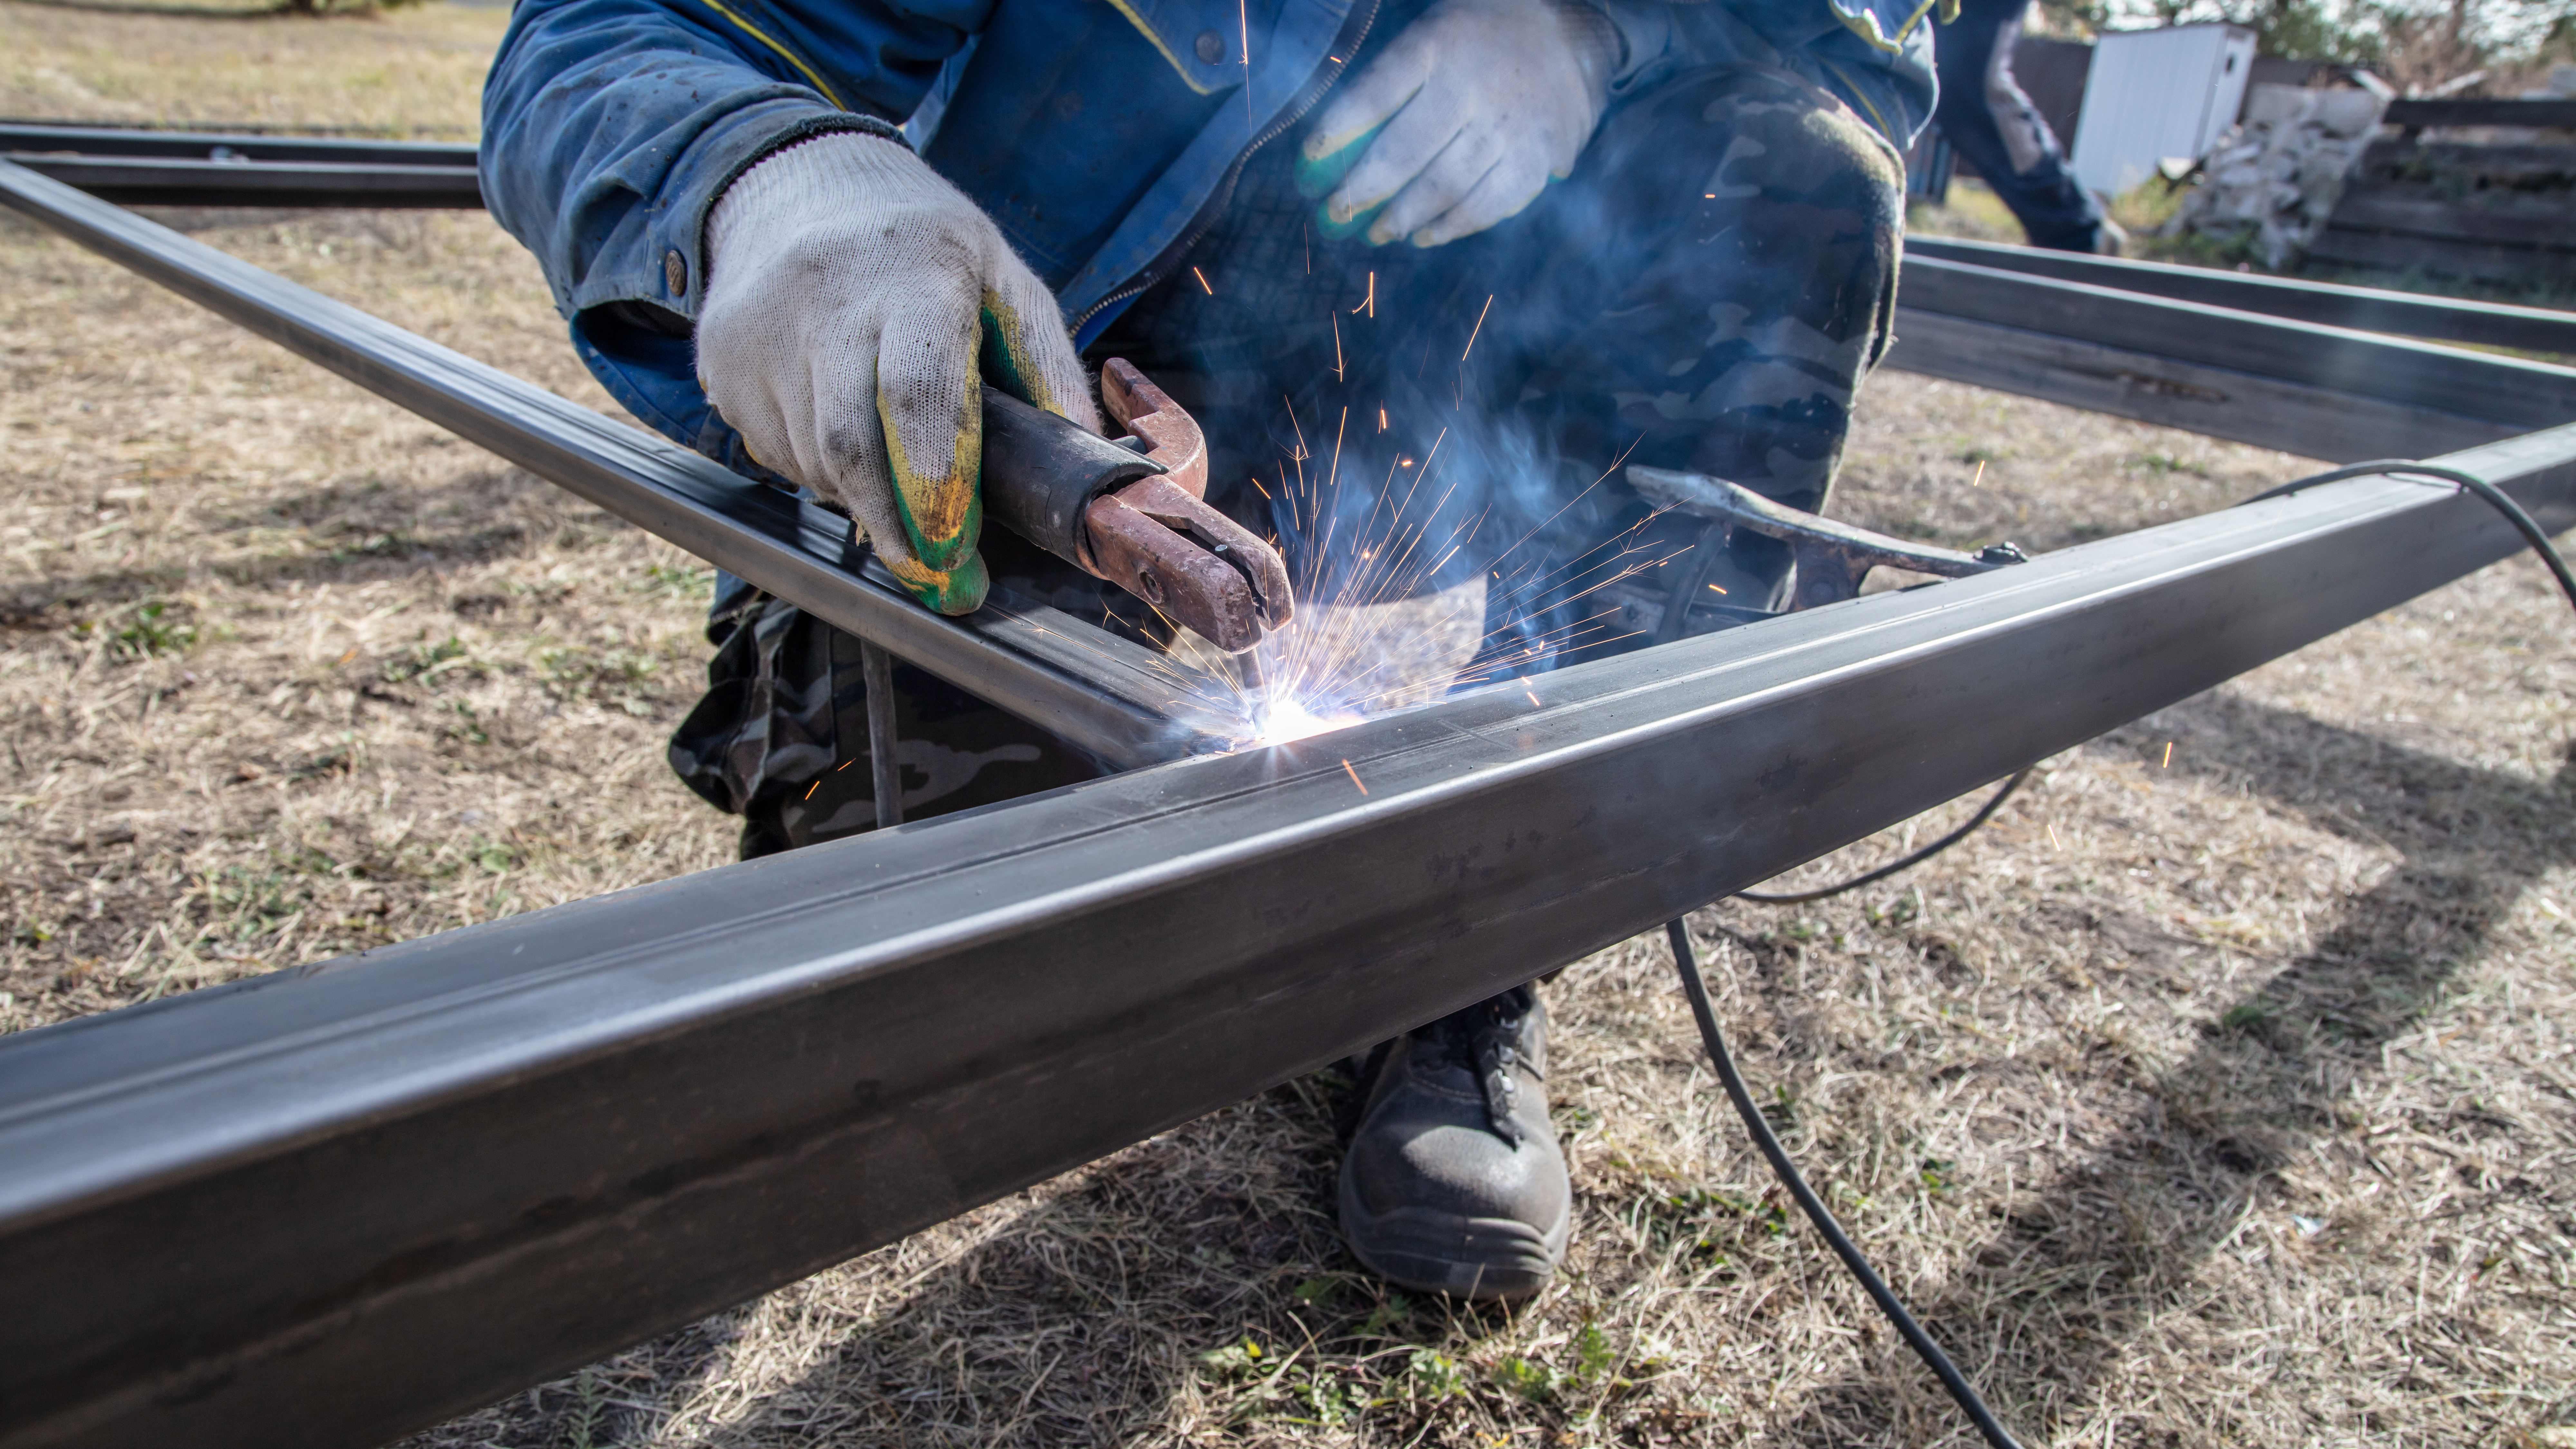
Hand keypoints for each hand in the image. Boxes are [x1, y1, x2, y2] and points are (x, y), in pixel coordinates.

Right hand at [697, 133, 1098, 614]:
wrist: (804, 181)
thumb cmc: (925, 248)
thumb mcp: (1004, 282)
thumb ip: (1047, 371)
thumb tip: (1085, 464)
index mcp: (913, 272)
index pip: (916, 389)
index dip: (935, 483)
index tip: (955, 549)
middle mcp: (824, 296)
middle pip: (849, 445)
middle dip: (895, 526)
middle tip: (934, 570)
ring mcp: (759, 329)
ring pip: (810, 461)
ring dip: (858, 494)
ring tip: (889, 464)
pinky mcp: (719, 357)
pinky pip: (769, 451)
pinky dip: (813, 468)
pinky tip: (838, 426)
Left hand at [1298, 0, 1618, 246]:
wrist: (1572, 36)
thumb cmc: (1482, 39)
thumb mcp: (1434, 33)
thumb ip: (1393, 79)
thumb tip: (1337, 143)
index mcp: (1438, 45)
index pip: (1373, 94)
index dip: (1335, 131)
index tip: (1309, 158)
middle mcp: (1473, 86)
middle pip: (1403, 152)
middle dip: (1361, 191)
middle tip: (1336, 213)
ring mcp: (1508, 126)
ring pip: (1443, 187)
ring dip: (1401, 218)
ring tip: (1377, 232)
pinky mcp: (1538, 158)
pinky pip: (1488, 206)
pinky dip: (1451, 228)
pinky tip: (1424, 236)